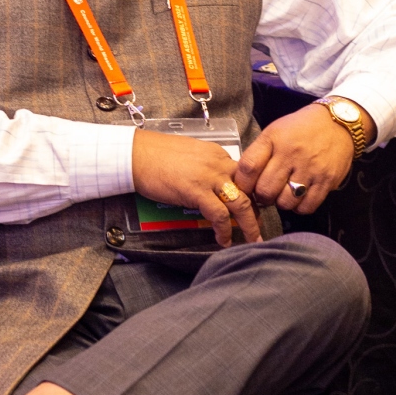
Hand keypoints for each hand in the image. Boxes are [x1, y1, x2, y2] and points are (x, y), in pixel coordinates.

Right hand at [131, 129, 259, 246]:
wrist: (136, 154)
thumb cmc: (155, 155)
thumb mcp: (190, 155)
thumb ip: (205, 167)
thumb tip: (212, 185)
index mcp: (218, 154)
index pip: (244, 175)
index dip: (252, 194)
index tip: (254, 208)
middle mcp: (219, 164)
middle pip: (249, 189)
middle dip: (258, 211)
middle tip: (259, 228)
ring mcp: (209, 177)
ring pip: (241, 203)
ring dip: (249, 225)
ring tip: (252, 240)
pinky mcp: (197, 191)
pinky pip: (219, 215)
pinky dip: (224, 230)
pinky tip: (223, 240)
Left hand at [234, 104, 354, 213]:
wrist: (338, 122)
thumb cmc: (300, 129)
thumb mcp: (274, 132)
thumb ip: (258, 154)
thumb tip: (243, 183)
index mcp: (274, 139)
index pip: (248, 168)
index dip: (242, 183)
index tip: (246, 187)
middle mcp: (291, 153)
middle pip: (265, 190)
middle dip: (262, 196)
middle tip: (267, 192)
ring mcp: (311, 168)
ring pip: (285, 202)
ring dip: (281, 203)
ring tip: (284, 193)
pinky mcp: (327, 180)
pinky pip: (307, 206)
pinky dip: (299, 207)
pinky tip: (299, 198)